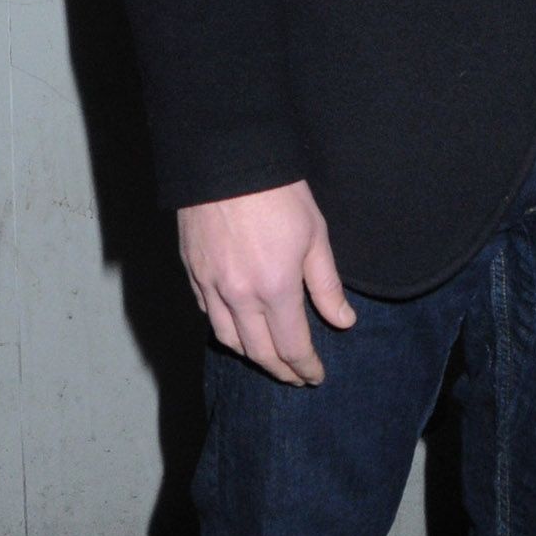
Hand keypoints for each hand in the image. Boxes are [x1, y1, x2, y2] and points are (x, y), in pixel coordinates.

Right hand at [178, 180, 355, 387]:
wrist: (227, 158)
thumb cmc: (278, 193)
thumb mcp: (315, 236)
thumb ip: (326, 286)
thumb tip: (343, 321)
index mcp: (275, 288)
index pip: (291, 346)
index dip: (305, 367)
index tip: (315, 376)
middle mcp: (239, 296)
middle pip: (258, 352)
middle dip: (280, 370)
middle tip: (296, 376)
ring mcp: (211, 285)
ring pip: (228, 339)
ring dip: (251, 355)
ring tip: (269, 358)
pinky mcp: (192, 272)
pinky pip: (207, 314)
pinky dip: (225, 329)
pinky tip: (238, 328)